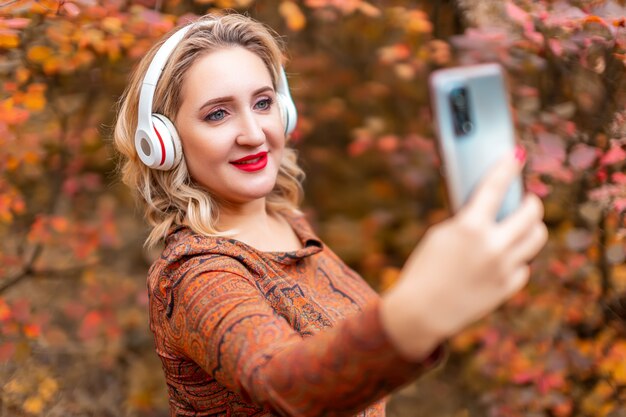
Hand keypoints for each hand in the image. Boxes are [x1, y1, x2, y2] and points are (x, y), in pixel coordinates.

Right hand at [380, 151, 547, 359]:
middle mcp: (493, 246)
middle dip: (532, 203)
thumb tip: (489, 211)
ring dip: (533, 228)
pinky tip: (504, 259)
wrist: (421, 312)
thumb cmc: (424, 269)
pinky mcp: (507, 288)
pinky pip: (523, 267)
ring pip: (536, 239)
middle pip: (531, 214)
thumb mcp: (441, 234)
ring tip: (524, 226)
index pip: (495, 187)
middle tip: (528, 201)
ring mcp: (503, 268)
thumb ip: (467, 221)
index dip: (507, 167)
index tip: (517, 156)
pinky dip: (516, 259)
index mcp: (470, 228)